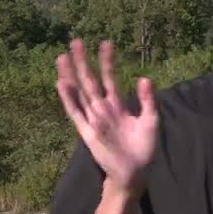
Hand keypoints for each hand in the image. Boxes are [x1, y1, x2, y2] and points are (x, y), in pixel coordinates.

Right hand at [56, 39, 158, 192]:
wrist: (135, 173)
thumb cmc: (144, 148)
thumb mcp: (151, 120)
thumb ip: (147, 100)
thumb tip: (144, 78)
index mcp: (117, 106)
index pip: (110, 78)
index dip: (108, 62)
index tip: (106, 42)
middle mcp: (102, 109)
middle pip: (90, 81)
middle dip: (83, 61)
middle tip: (75, 41)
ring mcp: (93, 119)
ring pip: (79, 92)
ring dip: (71, 75)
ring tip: (63, 57)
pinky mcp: (87, 131)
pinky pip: (75, 112)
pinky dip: (68, 98)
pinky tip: (62, 83)